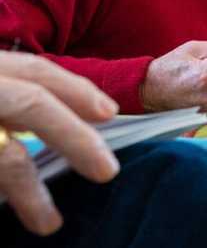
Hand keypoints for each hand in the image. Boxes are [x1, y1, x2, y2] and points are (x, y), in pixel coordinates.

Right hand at [0, 52, 119, 234]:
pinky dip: (0, 190)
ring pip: (3, 154)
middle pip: (28, 102)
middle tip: (106, 171)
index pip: (34, 70)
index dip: (76, 89)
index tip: (109, 113)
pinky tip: (4, 210)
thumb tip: (86, 114)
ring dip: (28, 191)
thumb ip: (12, 95)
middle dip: (73, 136)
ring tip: (50, 223)